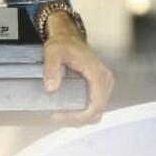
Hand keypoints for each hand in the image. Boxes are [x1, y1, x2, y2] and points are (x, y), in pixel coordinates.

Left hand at [42, 11, 114, 125]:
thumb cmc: (63, 42)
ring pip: (96, 111)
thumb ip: (51, 68)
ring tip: (60, 115)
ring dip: (80, 117)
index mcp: (97, 72)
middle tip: (57, 117)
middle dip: (77, 119)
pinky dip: (83, 112)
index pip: (96, 104)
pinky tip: (68, 111)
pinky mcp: (99, 87)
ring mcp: (104, 84)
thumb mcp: (53, 51)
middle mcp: (105, 80)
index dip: (80, 116)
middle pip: (97, 111)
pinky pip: (94, 106)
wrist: (68, 36)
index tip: (62, 116)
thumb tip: (51, 87)